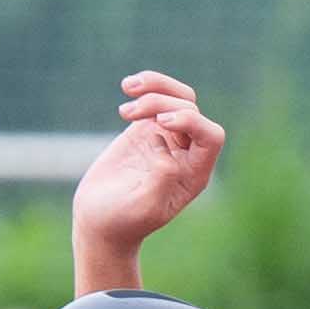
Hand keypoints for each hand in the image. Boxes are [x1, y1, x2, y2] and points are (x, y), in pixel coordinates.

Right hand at [72, 70, 223, 284]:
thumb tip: (166, 148)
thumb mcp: (142, 208)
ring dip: (156, 87)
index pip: (211, 136)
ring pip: (177, 98)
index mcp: (194, 173)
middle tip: (129, 115)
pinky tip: (127, 86)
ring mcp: (167, 140)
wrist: (98, 222)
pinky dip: (145, 86)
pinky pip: (156, 99)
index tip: (160, 123)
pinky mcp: (146, 130)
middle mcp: (186, 154)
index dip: (191, 121)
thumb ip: (161, 180)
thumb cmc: (121, 222)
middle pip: (191, 110)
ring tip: (128, 88)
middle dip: (163, 103)